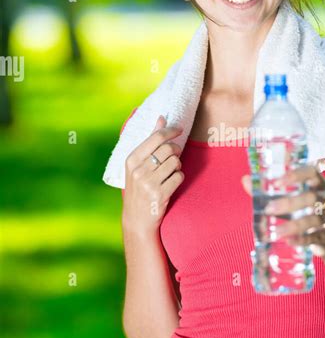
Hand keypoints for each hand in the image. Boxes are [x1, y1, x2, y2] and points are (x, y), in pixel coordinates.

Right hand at [122, 115, 184, 234]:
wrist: (137, 219)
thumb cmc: (139, 187)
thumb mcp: (138, 164)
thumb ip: (150, 141)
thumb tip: (161, 118)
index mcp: (131, 159)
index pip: (156, 137)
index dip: (171, 131)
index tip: (179, 130)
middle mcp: (138, 170)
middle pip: (168, 149)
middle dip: (176, 151)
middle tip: (174, 156)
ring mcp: (148, 183)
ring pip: (175, 162)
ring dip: (177, 165)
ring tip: (170, 172)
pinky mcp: (160, 194)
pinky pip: (179, 176)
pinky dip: (179, 178)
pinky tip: (171, 183)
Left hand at [241, 161, 324, 257]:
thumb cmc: (304, 213)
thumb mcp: (288, 201)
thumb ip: (268, 192)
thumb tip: (245, 180)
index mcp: (319, 183)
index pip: (312, 172)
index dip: (296, 175)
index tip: (277, 182)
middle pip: (312, 197)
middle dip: (290, 203)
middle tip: (270, 209)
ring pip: (316, 219)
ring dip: (294, 225)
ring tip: (277, 231)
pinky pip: (318, 237)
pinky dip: (303, 239)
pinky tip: (289, 241)